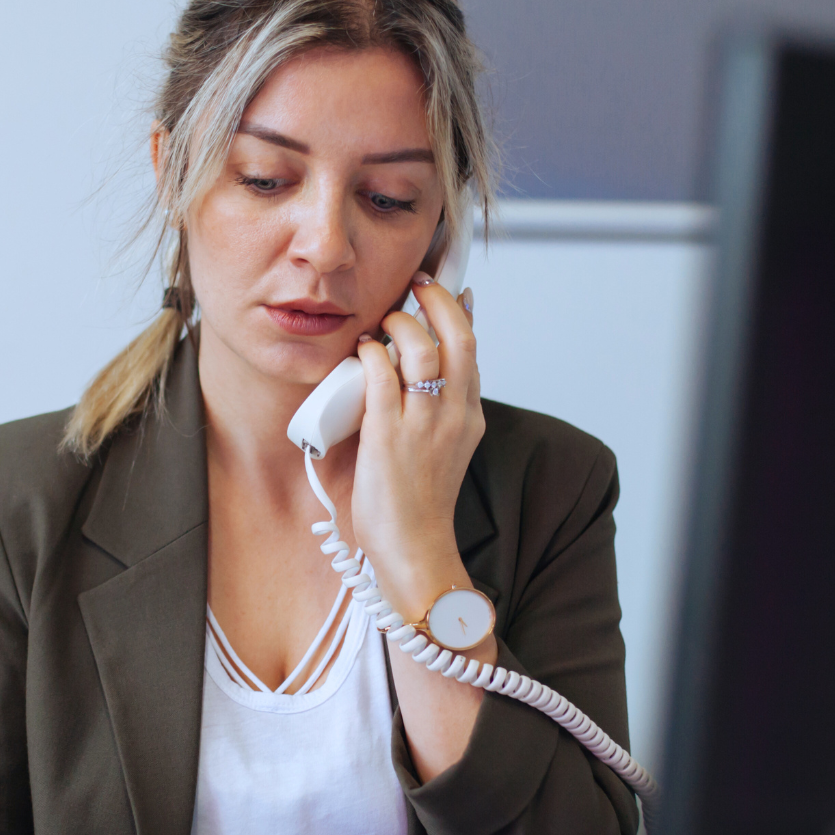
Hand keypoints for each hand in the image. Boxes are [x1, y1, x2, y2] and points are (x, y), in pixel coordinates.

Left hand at [351, 274, 483, 622]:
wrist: (415, 548)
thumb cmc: (418, 504)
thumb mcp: (442, 450)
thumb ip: (434, 412)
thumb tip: (413, 374)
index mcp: (468, 417)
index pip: (472, 350)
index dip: (460, 313)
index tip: (452, 290)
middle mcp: (453, 415)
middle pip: (457, 337)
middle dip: (437, 301)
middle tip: (416, 286)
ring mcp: (423, 424)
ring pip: (420, 349)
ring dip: (398, 325)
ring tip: (383, 324)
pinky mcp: (389, 436)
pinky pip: (380, 376)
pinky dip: (370, 354)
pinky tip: (362, 350)